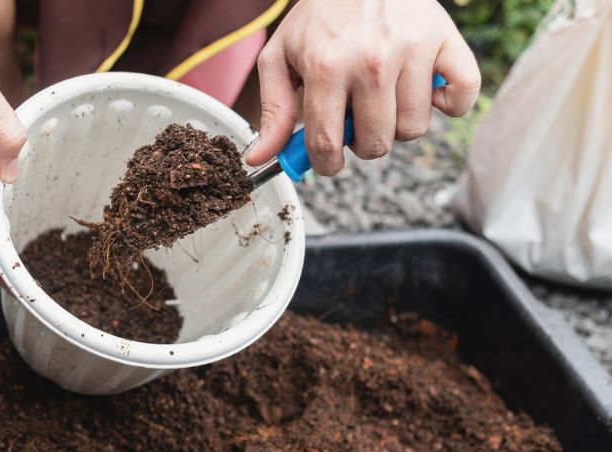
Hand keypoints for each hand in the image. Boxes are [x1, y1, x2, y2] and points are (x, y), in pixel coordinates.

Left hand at [246, 0, 480, 174]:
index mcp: (325, 67)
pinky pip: (462, 96)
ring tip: (385, 98)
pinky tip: (426, 91)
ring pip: (413, 129)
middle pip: (375, 143)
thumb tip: (260, 158)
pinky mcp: (446, 39)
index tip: (329, 160)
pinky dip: (449, 104)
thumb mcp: (281, 57)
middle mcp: (371, 60)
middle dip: (362, 143)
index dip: (326, 163)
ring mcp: (412, 50)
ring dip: (398, 125)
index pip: (327, 143)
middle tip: (356, 118)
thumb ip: (273, 111)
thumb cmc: (319, 17)